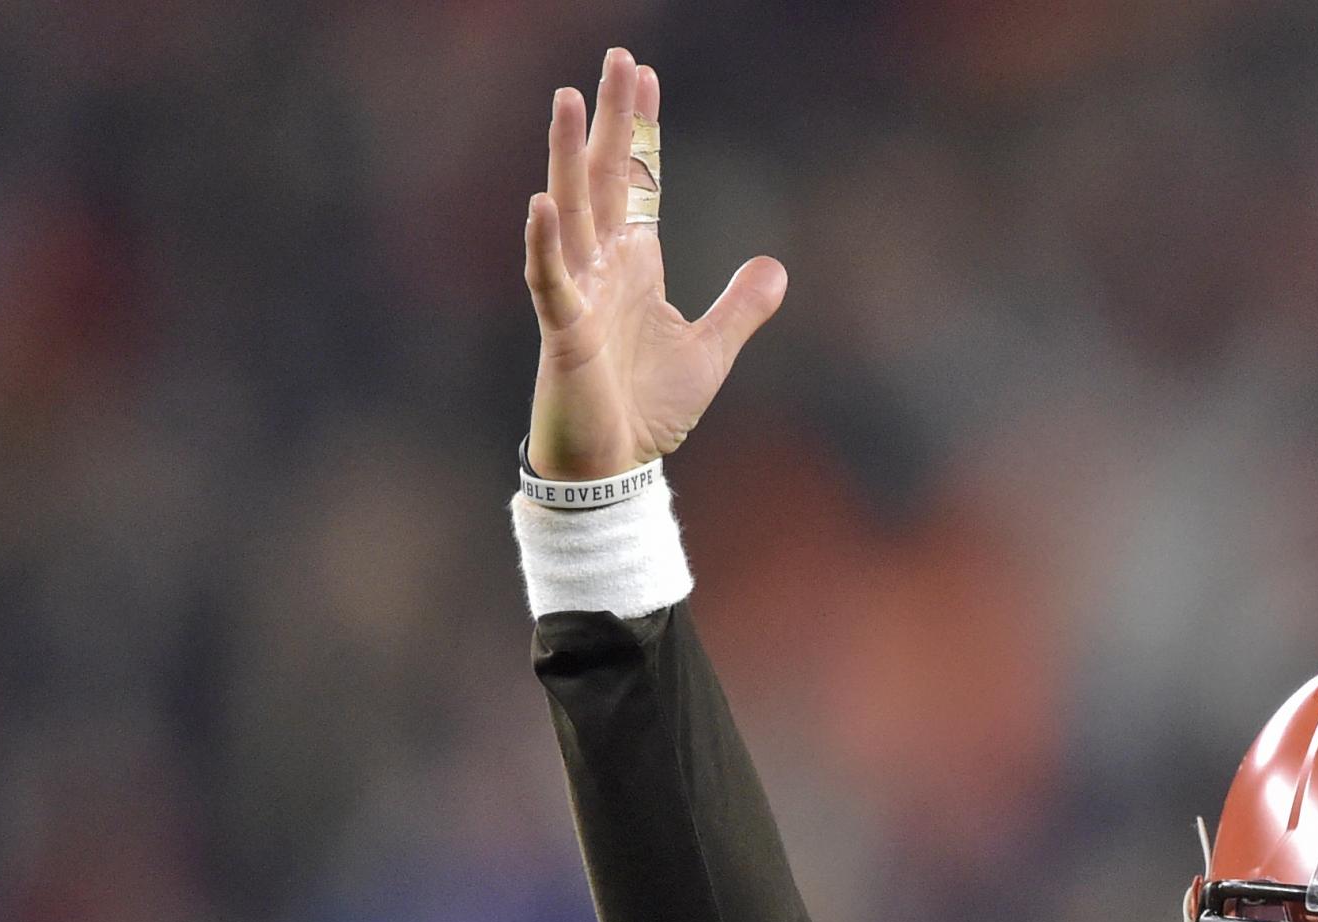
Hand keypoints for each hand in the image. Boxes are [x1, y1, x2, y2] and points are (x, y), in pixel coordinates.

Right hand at [523, 49, 785, 481]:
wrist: (617, 467)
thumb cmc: (649, 410)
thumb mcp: (711, 352)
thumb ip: (740, 308)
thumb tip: (775, 267)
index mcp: (636, 264)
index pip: (639, 182)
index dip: (643, 132)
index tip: (645, 79)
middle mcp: (602, 266)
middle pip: (605, 176)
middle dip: (610, 119)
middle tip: (617, 58)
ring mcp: (579, 293)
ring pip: (570, 210)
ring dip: (568, 156)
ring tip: (568, 100)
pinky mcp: (562, 330)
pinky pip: (549, 278)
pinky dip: (544, 242)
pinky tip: (542, 202)